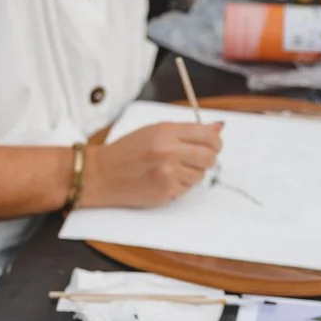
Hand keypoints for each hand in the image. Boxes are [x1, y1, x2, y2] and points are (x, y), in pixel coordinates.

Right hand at [82, 121, 222, 208]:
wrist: (102, 174)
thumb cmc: (126, 151)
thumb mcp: (154, 131)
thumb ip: (185, 131)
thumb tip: (218, 128)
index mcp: (166, 132)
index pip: (207, 135)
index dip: (215, 141)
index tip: (213, 145)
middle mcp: (169, 151)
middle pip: (209, 157)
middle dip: (207, 158)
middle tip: (197, 159)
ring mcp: (169, 173)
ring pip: (200, 175)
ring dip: (192, 173)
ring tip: (173, 169)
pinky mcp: (166, 191)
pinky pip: (188, 188)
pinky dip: (181, 185)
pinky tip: (165, 179)